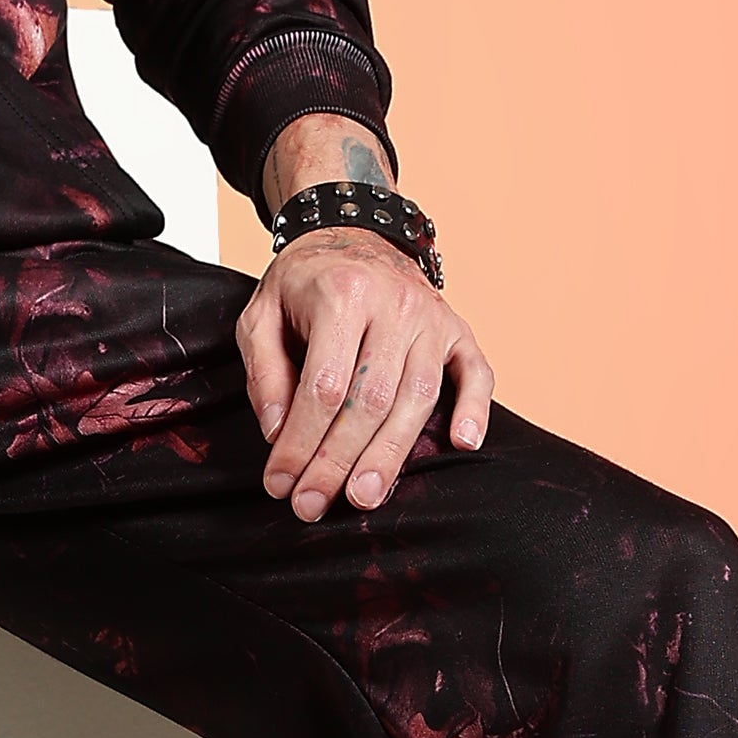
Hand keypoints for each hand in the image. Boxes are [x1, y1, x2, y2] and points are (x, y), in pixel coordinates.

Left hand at [236, 231, 493, 522]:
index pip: (323, 385)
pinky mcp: (458, 329)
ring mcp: (432, 317)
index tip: (280, 483)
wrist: (352, 232)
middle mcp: (393, 304)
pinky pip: (477, 373)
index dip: (300, 442)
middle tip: (314, 506)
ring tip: (364, 497)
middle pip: (371, 399)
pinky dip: (475, 409)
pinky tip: (462, 444)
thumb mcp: (260, 316)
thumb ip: (264, 373)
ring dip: (391, 455)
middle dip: (339, 461)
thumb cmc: (303, 284)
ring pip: (418, 396)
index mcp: (341, 294)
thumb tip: (278, 434)